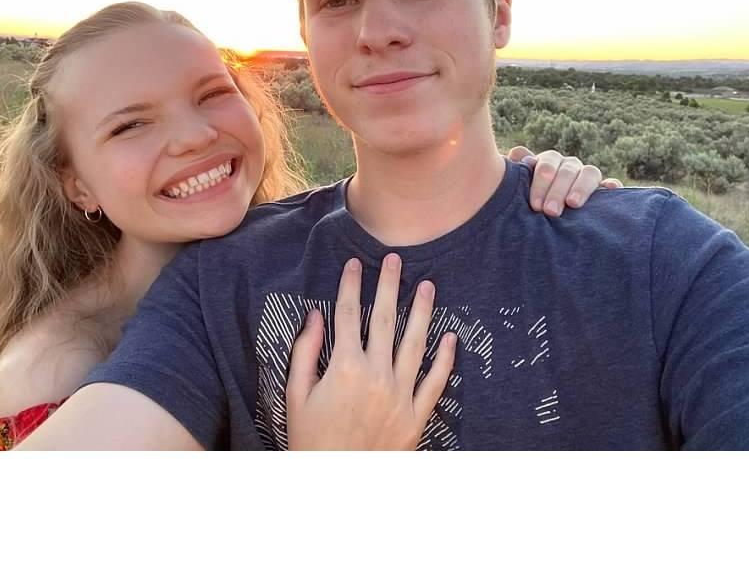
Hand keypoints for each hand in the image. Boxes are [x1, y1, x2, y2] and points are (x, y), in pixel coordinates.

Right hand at [286, 253, 456, 449]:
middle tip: (395, 260)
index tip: (355, 263)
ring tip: (427, 286)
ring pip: (415, 344)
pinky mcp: (416, 417)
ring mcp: (400, 396)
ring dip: (422, 312)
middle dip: (389, 286)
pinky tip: (451, 337)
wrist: (335, 488)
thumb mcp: (296, 397)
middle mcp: (376, 376)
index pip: (348, 315)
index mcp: (344, 368)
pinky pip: (435, 382)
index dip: (351, 286)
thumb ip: (306, 353)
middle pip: (385, 320)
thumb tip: (315, 316)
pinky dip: (445, 359)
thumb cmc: (311, 442)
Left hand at [508, 146, 623, 216]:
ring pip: (589, 172)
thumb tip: (516, 153)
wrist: (544, 213)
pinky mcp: (602, 190)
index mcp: (549, 162)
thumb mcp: (520, 186)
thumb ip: (518, 172)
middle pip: (567, 170)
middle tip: (550, 211)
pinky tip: (611, 188)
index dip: (541, 182)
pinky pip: (610, 184)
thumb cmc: (529, 200)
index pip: (547, 164)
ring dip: (581, 187)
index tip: (536, 205)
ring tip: (573, 204)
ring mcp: (586, 176)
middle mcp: (569, 166)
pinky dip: (611, 184)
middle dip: (557, 190)